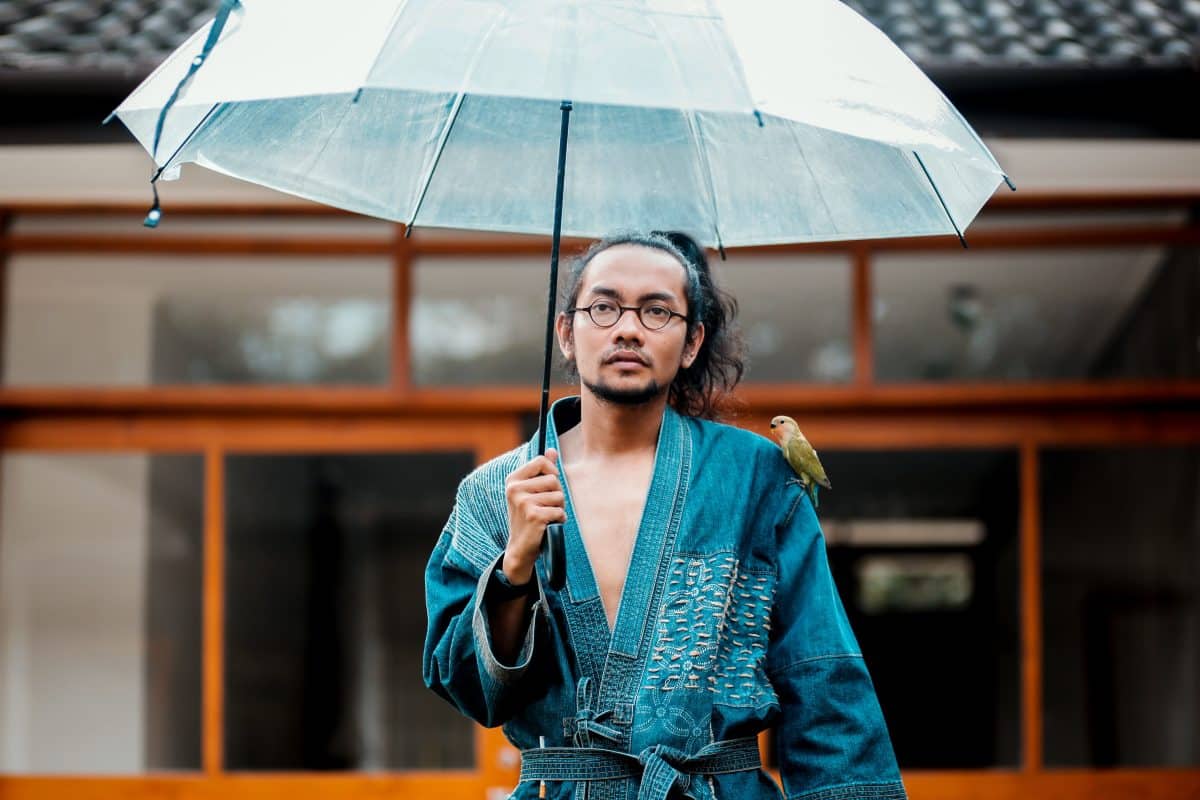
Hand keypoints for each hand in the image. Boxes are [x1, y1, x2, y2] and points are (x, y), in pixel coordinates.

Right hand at [503, 448, 565, 584]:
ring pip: (559, 496)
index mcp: (513, 480)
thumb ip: (541, 470)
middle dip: (557, 494)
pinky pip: (559, 511)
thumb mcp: (531, 492)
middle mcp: (515, 489)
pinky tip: (548, 525)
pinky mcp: (534, 516)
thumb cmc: (528, 517)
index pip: (541, 461)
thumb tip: (551, 450)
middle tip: (546, 507)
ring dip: (559, 508)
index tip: (549, 484)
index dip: (552, 472)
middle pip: (554, 480)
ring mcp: (523, 502)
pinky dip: (559, 519)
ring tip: (547, 516)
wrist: (520, 547)